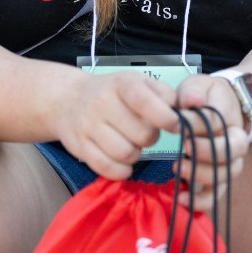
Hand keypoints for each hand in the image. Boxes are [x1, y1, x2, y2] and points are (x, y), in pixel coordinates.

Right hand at [57, 70, 181, 180]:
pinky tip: (124, 161)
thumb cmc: (115, 92)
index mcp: (123, 84)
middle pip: (142, 134)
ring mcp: (88, 126)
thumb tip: (182, 113)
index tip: (175, 126)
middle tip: (146, 133)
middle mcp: (102, 103)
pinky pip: (107, 169)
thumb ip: (165, 94)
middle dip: (151, 138)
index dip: (166, 118)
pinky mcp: (79, 148)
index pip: (146, 102)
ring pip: (126, 154)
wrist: (69, 99)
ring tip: (133, 144)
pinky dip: (122, 170)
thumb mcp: (140, 82)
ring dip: (137, 154)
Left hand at [173, 75, 249, 212]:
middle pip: (229, 153)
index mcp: (231, 119)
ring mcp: (230, 164)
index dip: (197, 124)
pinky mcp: (219, 179)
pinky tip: (181, 199)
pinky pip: (216, 196)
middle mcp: (237, 144)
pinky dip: (201, 202)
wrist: (220, 108)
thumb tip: (193, 100)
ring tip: (176, 168)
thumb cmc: (206, 98)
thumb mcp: (199, 86)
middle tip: (183, 146)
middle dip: (204, 151)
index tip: (178, 122)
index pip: (217, 123)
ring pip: (223, 175)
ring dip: (200, 174)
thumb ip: (194, 91)